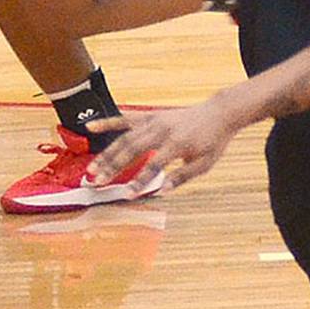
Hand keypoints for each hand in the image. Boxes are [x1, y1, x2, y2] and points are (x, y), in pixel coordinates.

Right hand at [86, 95, 239, 192]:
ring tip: (93, 170)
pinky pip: (126, 118)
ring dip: (107, 153)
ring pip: (125, 137)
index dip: (141, 180)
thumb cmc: (212, 141)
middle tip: (98, 182)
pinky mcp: (150, 116)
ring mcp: (154, 121)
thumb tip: (163, 191)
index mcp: (177, 143)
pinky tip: (91, 127)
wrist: (218, 114)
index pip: (154, 165)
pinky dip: (108, 122)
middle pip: (132, 150)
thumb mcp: (204, 164)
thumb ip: (182, 177)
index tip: (128, 194)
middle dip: (113, 167)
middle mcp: (162, 130)